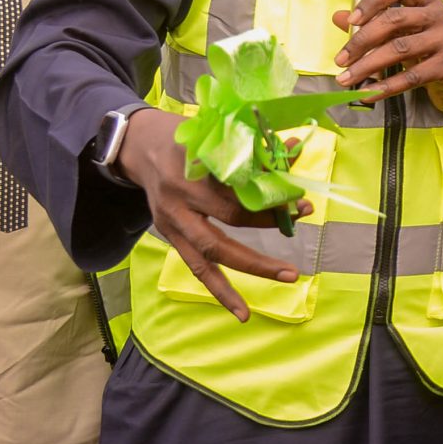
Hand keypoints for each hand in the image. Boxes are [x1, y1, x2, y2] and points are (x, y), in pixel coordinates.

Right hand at [117, 108, 306, 323]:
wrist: (137, 147)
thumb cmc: (183, 137)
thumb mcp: (212, 132)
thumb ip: (251, 147)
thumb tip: (295, 150)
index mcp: (192, 162)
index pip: (239, 180)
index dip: (271, 191)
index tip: (300, 199)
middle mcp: (180, 194)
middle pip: (230, 215)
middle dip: (270, 223)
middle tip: (306, 221)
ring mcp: (171, 219)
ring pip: (212, 251)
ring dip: (252, 266)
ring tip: (286, 278)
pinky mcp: (169, 235)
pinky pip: (196, 268)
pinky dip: (219, 290)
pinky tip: (241, 311)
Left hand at [333, 0, 442, 112]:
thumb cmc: (431, 56)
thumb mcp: (404, 36)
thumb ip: (374, 25)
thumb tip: (339, 17)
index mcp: (428, 2)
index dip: (372, 0)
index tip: (352, 20)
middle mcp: (439, 16)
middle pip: (394, 20)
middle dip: (361, 41)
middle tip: (341, 59)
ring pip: (399, 49)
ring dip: (367, 66)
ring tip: (346, 79)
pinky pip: (411, 76)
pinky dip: (385, 87)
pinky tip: (367, 93)